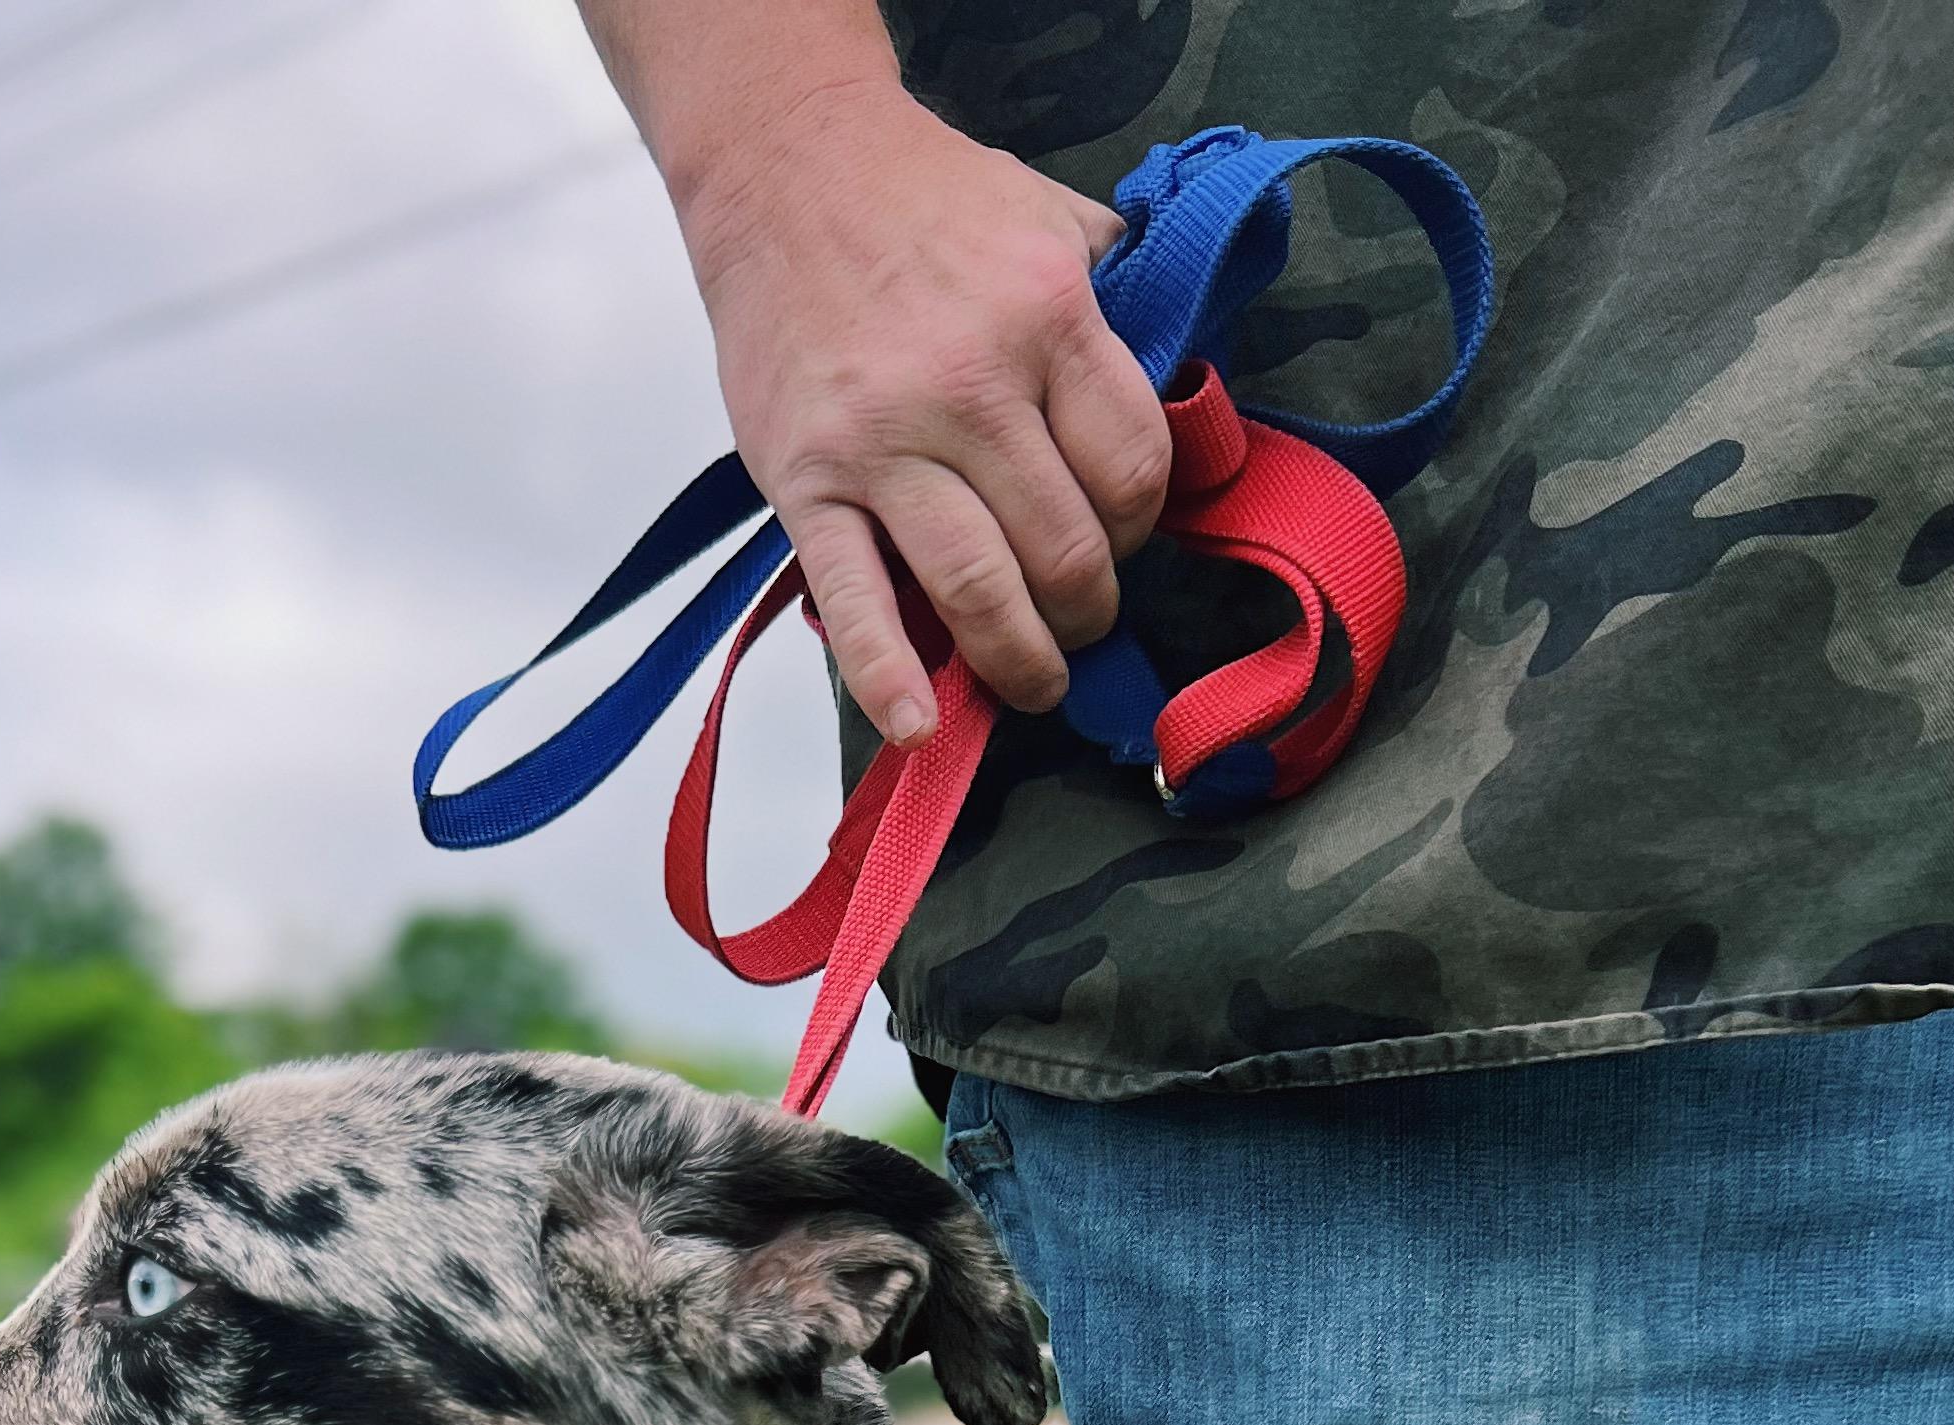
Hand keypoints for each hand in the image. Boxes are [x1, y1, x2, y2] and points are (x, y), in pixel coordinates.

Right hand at [672, 75, 1169, 734]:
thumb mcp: (1049, 220)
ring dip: (1017, 659)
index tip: (1119, 537)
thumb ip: (1113, 306)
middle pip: (1064, 546)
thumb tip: (1166, 394)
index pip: (1132, 468)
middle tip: (1079, 620)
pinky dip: (885, 677)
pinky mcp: (806, 483)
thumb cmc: (923, 202)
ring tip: (1031, 679)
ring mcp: (882, 442)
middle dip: (1086, 606)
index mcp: (1048, 317)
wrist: (787, 169)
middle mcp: (971, 385)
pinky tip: (920, 727)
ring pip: (977, 588)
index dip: (1140, 525)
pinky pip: (851, 599)